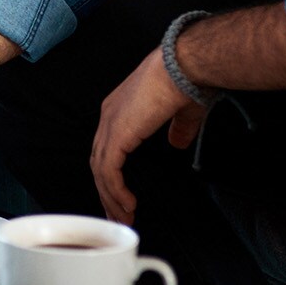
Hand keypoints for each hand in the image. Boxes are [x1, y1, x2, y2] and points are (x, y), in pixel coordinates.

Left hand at [90, 48, 207, 224]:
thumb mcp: (181, 113)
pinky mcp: (118, 133)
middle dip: (107, 193)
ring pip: (101, 171)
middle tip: (117, 216)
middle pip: (99, 163)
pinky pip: (109, 170)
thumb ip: (177, 130)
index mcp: (120, 110)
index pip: (108, 149)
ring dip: (111, 198)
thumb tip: (177, 144)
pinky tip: (127, 204)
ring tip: (123, 218)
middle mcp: (109, 117)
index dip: (112, 175)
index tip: (122, 197)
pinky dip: (116, 190)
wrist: (186, 66)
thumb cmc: (186, 81)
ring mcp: (111, 125)